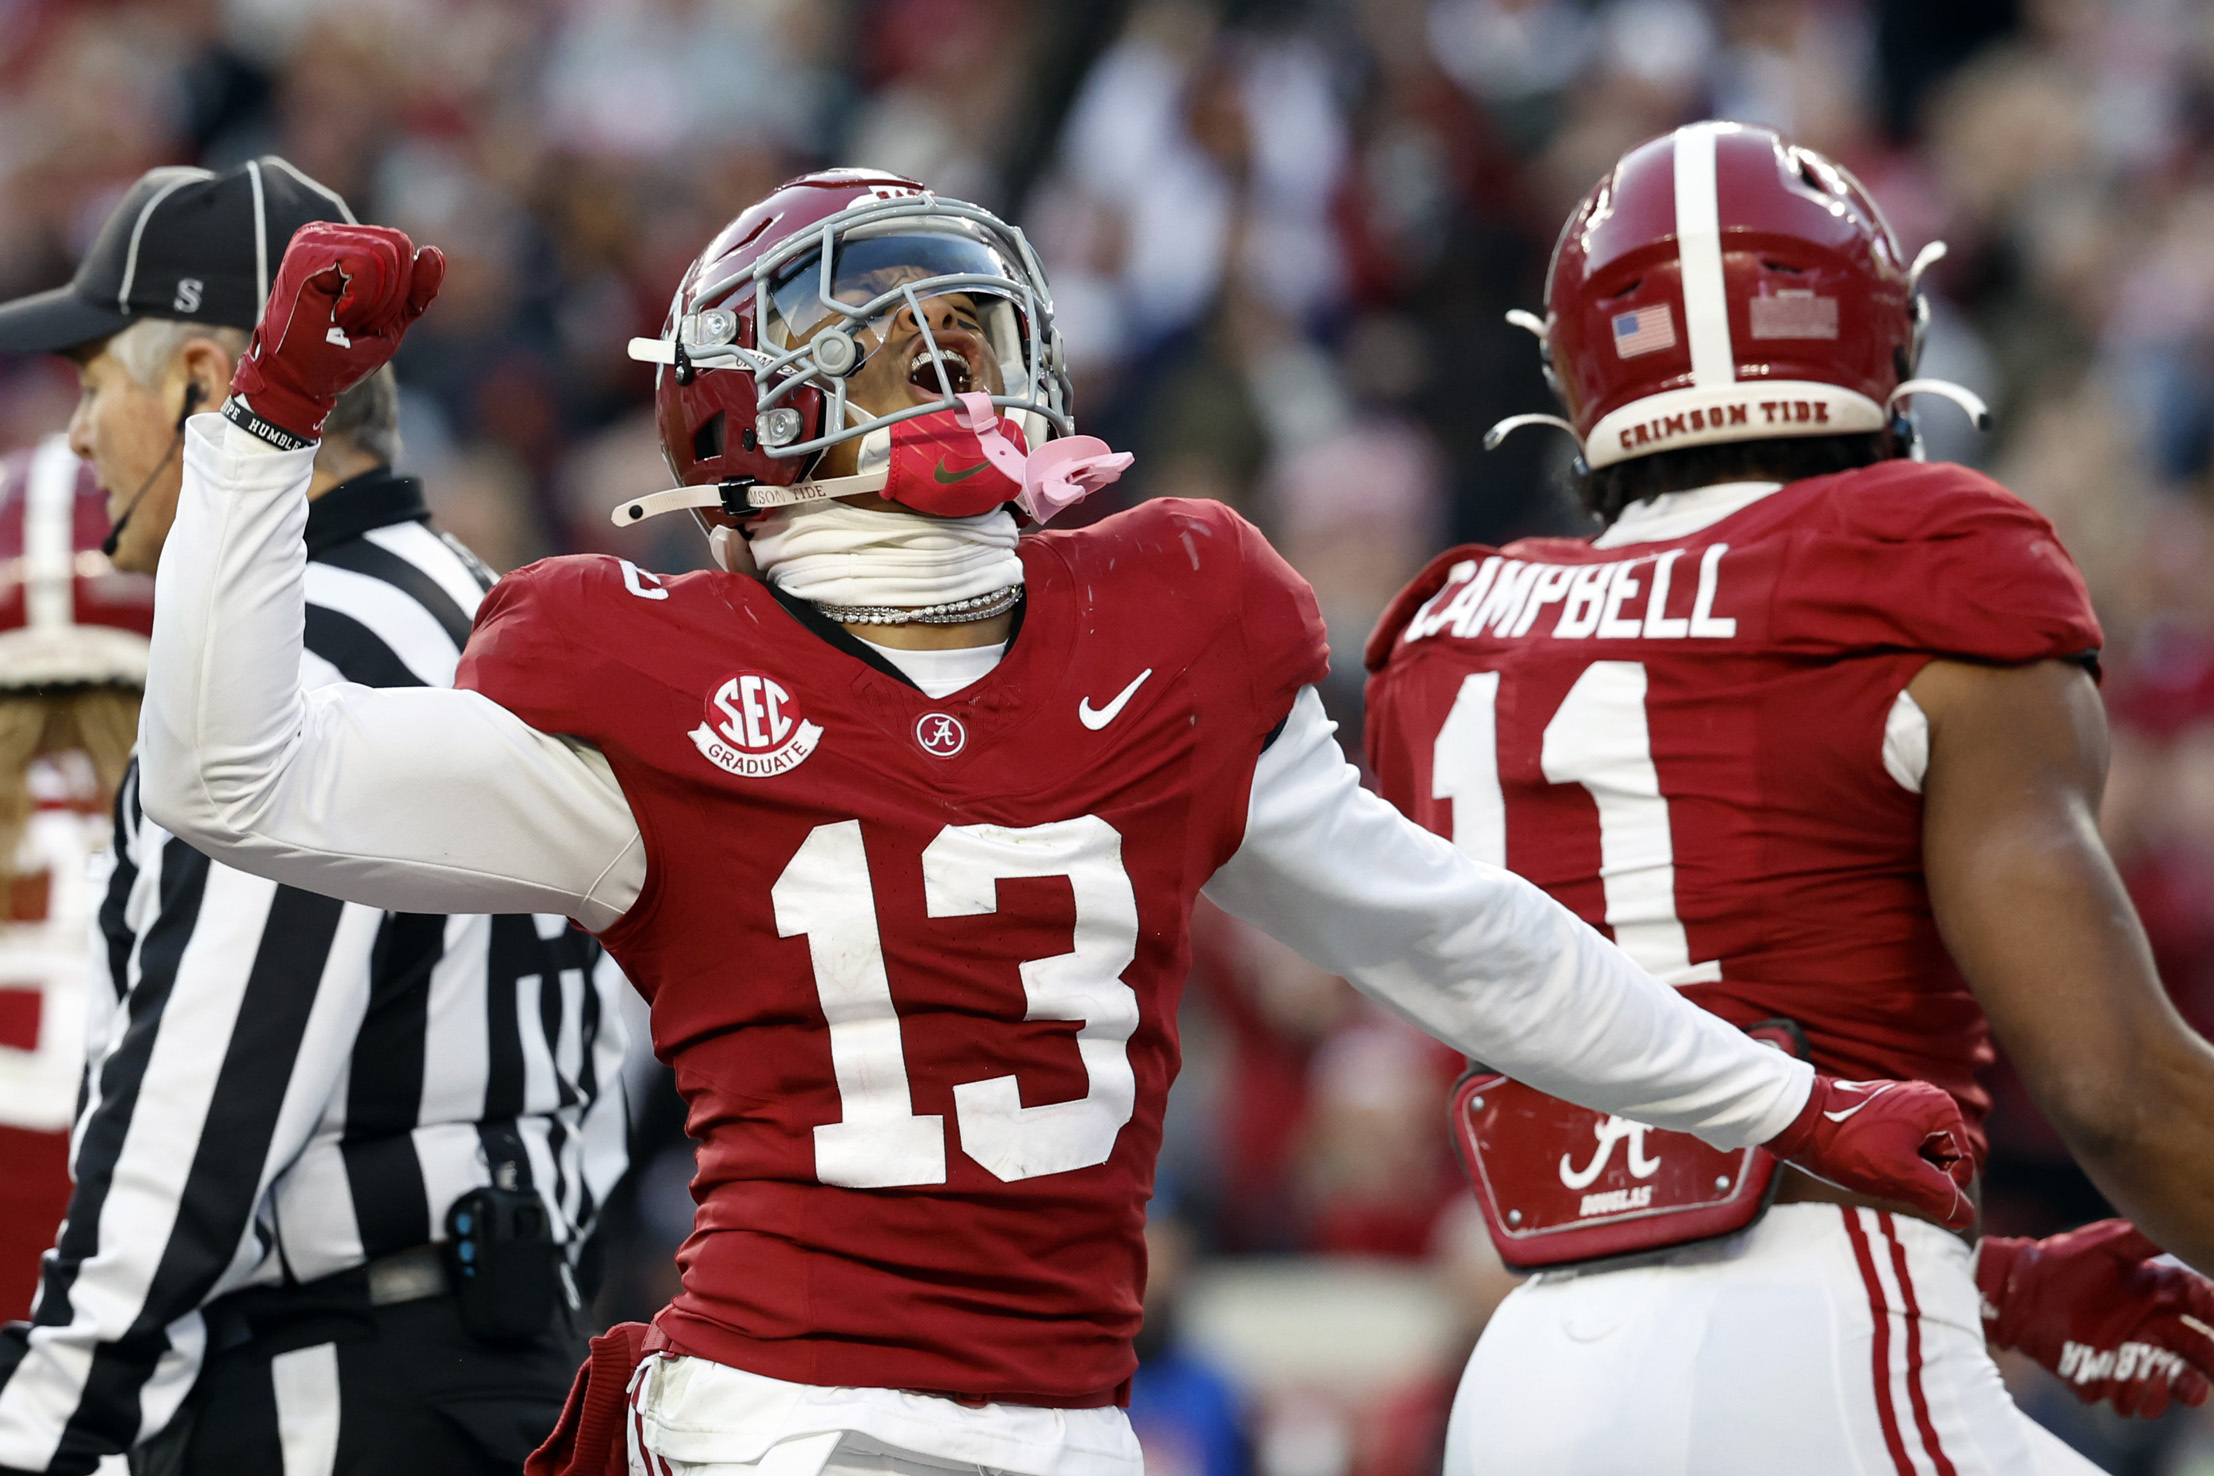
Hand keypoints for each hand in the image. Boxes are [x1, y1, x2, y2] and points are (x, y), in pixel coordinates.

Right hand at [230, 222, 444, 441]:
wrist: (298, 379)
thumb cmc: (340, 352)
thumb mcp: (391, 320)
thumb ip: (415, 289)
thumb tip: (434, 252)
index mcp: (347, 245)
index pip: (402, 247)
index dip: (398, 290)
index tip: (363, 316)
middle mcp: (329, 235)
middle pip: (398, 246)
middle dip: (389, 295)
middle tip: (353, 319)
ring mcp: (316, 238)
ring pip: (384, 254)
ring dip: (374, 301)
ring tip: (343, 317)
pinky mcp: (308, 250)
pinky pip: (366, 264)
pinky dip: (363, 300)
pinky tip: (337, 313)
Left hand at [1763, 1075, 1973, 1229]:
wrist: (1798, 1120)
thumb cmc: (1847, 1144)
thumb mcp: (1900, 1176)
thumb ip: (1939, 1197)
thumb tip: (1965, 1216)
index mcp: (1941, 1109)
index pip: (1962, 1167)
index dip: (1936, 1184)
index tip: (1900, 1174)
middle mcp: (1928, 1101)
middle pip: (1942, 1162)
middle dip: (1916, 1176)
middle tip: (1882, 1167)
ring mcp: (1906, 1106)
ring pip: (1920, 1160)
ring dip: (1900, 1171)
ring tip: (1870, 1160)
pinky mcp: (1886, 1114)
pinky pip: (1901, 1151)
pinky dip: (1886, 1162)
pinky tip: (1862, 1156)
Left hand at [1979, 1220, 2213, 1417]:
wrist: (2020, 1287)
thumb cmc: (2065, 1260)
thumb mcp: (2108, 1244)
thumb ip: (2144, 1237)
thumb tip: (2177, 1220)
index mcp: (2160, 1294)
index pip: (2201, 1303)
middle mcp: (2153, 1327)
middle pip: (2197, 1349)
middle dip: (2211, 1360)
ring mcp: (2130, 1355)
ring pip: (2170, 1380)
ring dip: (2182, 1386)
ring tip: (2189, 1389)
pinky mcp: (2103, 1376)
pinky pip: (2128, 1395)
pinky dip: (2136, 1396)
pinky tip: (2134, 1388)